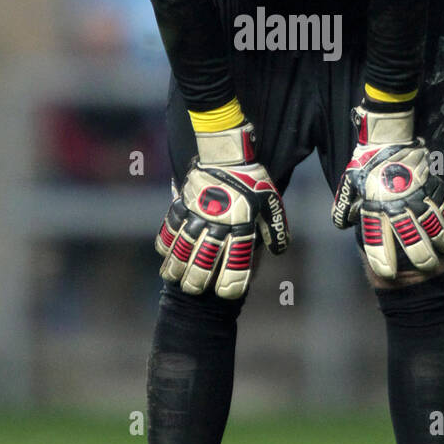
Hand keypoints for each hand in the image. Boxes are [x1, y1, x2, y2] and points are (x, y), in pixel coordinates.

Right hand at [155, 121, 288, 298]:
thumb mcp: (271, 201)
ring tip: (174, 278)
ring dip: (177, 265)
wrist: (228, 149)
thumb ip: (275, 228)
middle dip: (198, 278)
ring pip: (184, 245)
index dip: (232, 280)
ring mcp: (198, 212)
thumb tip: (278, 252)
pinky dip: (166, 240)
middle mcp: (219, 221)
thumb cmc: (253, 177)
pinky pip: (170, 225)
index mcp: (242, 222)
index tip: (226, 294)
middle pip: (204, 257)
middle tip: (193, 291)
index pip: (238, 259)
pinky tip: (165, 254)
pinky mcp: (184, 202)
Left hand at [331, 105, 443, 277]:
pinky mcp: (431, 182)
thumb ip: (345, 206)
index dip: (382, 257)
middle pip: (412, 235)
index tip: (387, 274)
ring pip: (434, 222)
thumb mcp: (350, 184)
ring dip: (442, 238)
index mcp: (375, 205)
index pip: (376, 237)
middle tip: (428, 266)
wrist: (384, 134)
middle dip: (421, 255)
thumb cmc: (365, 163)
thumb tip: (342, 224)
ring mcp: (417, 192)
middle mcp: (397, 202)